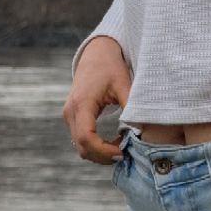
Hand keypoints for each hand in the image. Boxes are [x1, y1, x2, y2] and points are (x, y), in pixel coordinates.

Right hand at [62, 36, 131, 165]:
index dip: (103, 151)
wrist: (97, 54)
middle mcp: (70, 112)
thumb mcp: (123, 84)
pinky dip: (96, 147)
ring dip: (100, 153)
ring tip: (122, 148)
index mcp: (81, 103)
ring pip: (80, 147)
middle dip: (103, 156)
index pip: (86, 137)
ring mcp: (69, 116)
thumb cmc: (111, 67)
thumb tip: (140, 132)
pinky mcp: (73, 118)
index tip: (123, 152)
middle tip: (126, 154)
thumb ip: (131, 106)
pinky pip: (81, 140)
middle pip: (81, 147)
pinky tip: (114, 142)